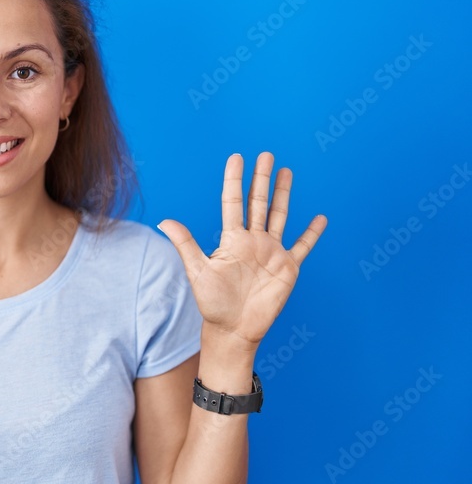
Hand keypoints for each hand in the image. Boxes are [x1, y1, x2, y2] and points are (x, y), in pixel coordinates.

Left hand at [157, 152, 326, 347]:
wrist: (233, 329)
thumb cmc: (212, 303)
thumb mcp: (197, 271)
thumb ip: (185, 244)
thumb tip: (163, 221)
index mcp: (232, 239)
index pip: (233, 202)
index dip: (235, 180)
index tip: (237, 157)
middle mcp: (252, 241)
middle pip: (258, 203)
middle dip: (262, 178)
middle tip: (266, 154)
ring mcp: (271, 252)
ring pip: (280, 216)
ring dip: (284, 194)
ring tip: (286, 171)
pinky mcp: (288, 268)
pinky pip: (303, 246)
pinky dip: (312, 233)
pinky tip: (320, 218)